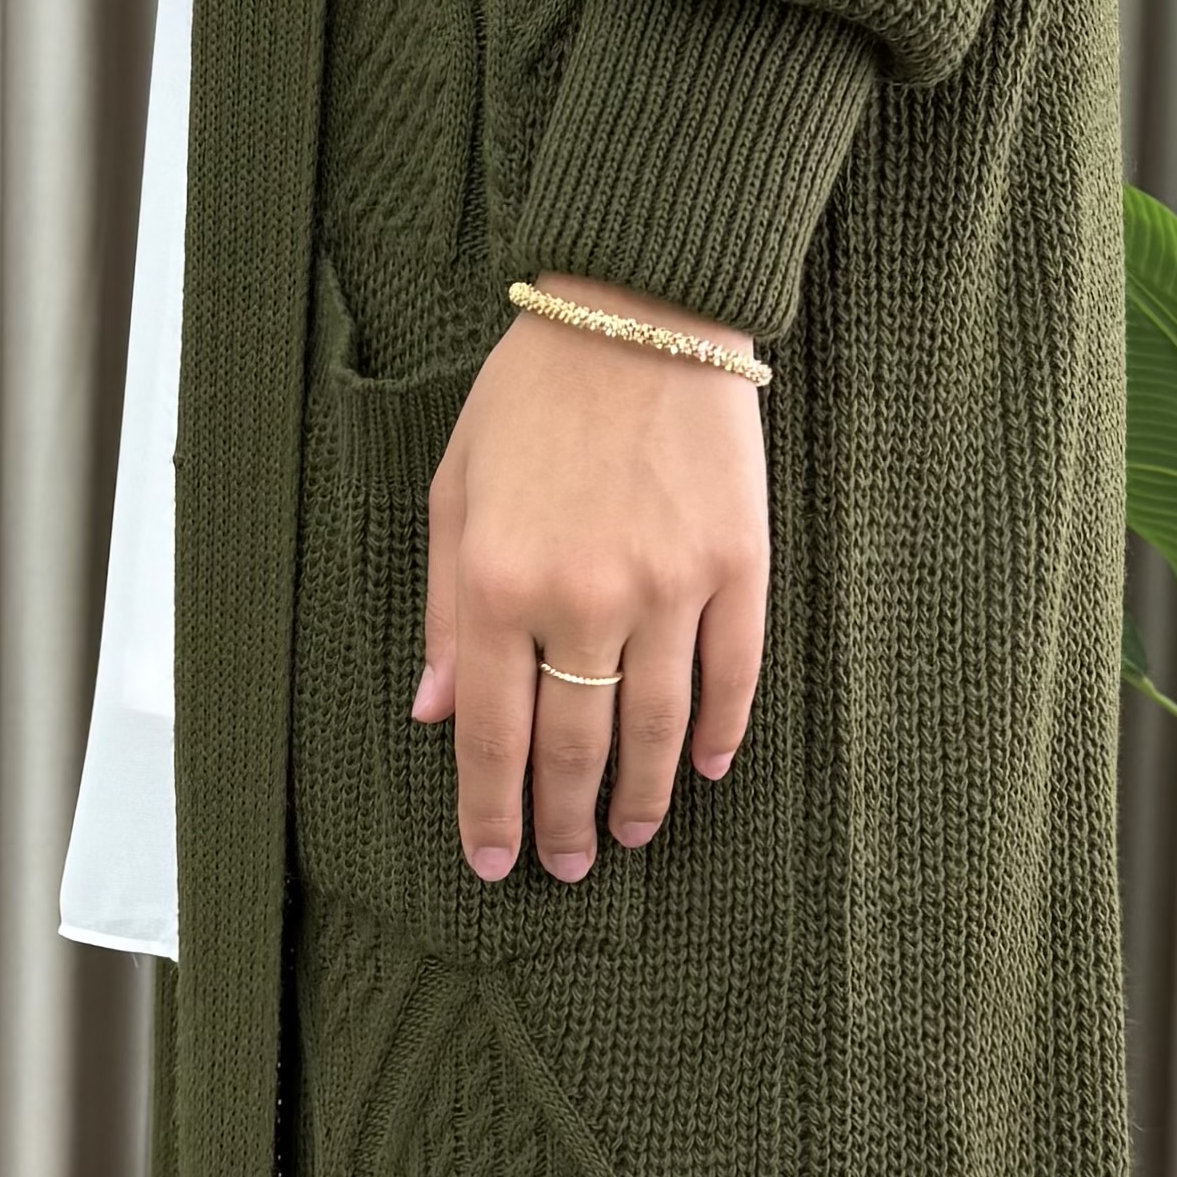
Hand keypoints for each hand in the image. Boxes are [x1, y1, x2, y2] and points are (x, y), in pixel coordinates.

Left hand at [412, 278, 769, 882]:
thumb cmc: (532, 399)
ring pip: (657, 729)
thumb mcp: (457, 494)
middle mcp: (582, 598)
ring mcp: (668, 587)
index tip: (495, 861)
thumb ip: (448, 611)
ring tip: (633, 832)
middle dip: (565, 821)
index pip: (493, 736)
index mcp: (498, 584)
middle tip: (566, 864)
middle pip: (574, 748)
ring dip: (644, 796)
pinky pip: (732, 675)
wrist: (639, 312)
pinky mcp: (737, 566)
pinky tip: (708, 768)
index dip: (491, 811)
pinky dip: (720, 732)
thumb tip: (439, 714)